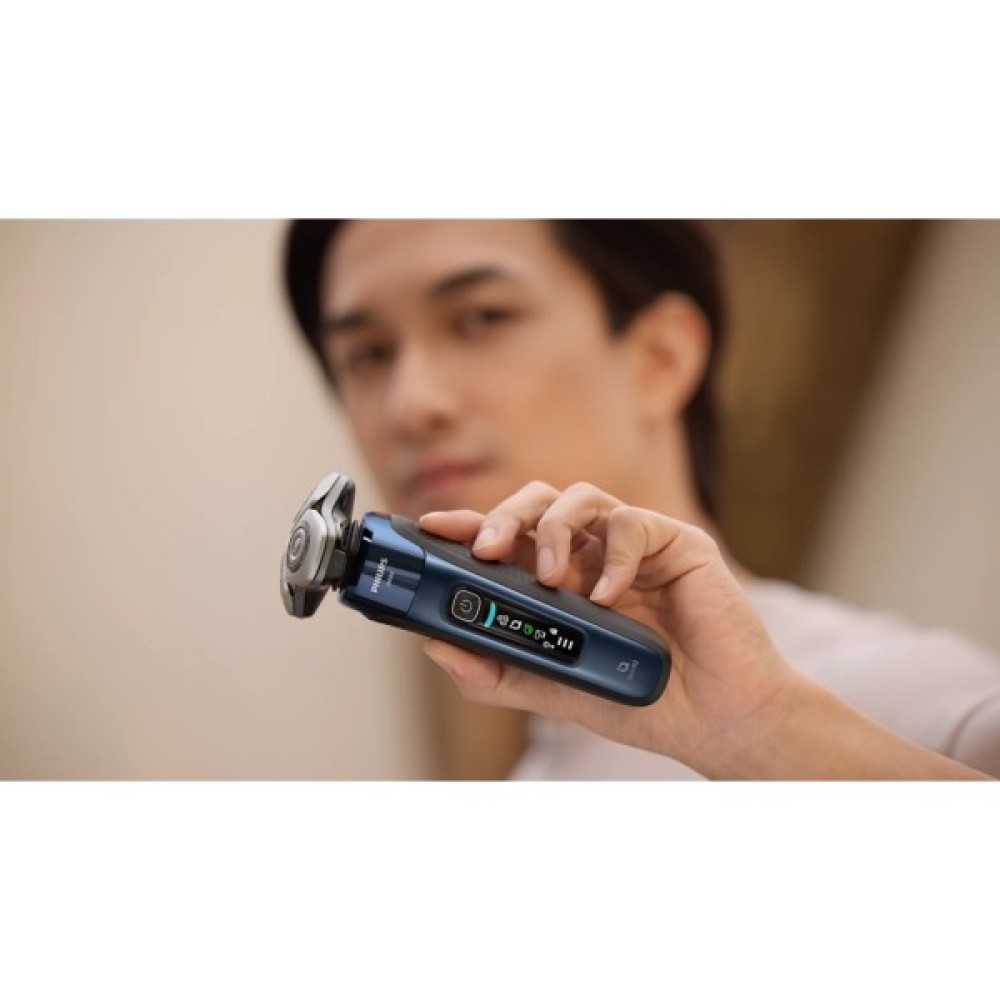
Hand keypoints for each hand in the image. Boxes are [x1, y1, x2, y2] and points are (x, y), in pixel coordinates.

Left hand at [419, 480, 796, 776]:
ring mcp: (633, 547)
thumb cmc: (638, 702)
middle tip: (486, 548)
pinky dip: (614, 556)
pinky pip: (633, 524)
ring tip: (552, 578)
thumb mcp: (551, 690)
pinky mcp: (676, 544)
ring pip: (582, 498)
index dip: (469, 525)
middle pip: (538, 503)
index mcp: (561, 582)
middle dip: (505, 517)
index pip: (508, 538)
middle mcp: (592, 555)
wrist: (716, 721)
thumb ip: (494, 672)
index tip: (431, 527)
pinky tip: (610, 595)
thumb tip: (435, 646)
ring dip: (555, 531)